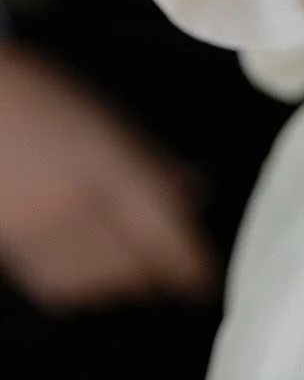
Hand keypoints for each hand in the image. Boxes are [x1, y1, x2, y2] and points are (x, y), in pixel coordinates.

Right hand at [0, 39, 216, 308]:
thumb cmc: (41, 93)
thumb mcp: (106, 117)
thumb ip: (152, 161)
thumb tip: (196, 194)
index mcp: (102, 161)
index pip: (158, 226)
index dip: (187, 259)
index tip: (207, 277)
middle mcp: (68, 202)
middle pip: (128, 262)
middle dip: (159, 273)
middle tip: (182, 271)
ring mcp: (34, 228)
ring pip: (92, 280)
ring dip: (125, 282)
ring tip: (145, 274)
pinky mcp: (9, 246)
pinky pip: (55, 282)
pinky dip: (85, 286)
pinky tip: (96, 274)